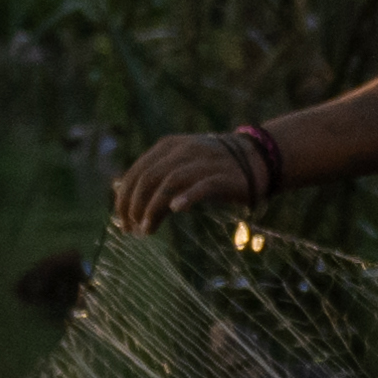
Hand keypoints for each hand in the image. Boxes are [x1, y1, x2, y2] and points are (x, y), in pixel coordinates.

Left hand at [112, 128, 269, 232]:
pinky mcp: (221, 177)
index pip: (137, 172)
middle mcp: (183, 151)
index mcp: (168, 147)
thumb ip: (155, 177)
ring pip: (169, 183)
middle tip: (130, 229)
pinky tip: (175, 210)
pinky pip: (200, 186)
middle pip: (149, 178)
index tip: (121, 221)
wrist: (256, 158)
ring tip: (145, 231)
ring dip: (153, 209)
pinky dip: (186, 197)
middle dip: (134, 206)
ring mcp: (203, 162)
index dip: (124, 198)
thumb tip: (121, 193)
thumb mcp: (180, 165)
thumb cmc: (212, 167)